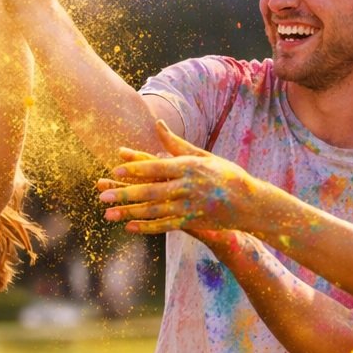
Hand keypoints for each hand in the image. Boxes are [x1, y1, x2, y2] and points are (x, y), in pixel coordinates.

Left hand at [96, 120, 261, 233]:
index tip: (115, 168)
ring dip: (130, 212)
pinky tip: (130, 227)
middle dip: (125, 193)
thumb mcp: (203, 156)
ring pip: (155, 211)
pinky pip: (166, 226)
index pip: (158, 167)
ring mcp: (190, 206)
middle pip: (151, 191)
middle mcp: (189, 187)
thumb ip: (176, 145)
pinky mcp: (192, 222)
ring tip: (108, 213)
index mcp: (190, 167)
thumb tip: (157, 124)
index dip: (136, 168)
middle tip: (101, 194)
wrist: (251, 203)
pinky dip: (147, 227)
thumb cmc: (226, 174)